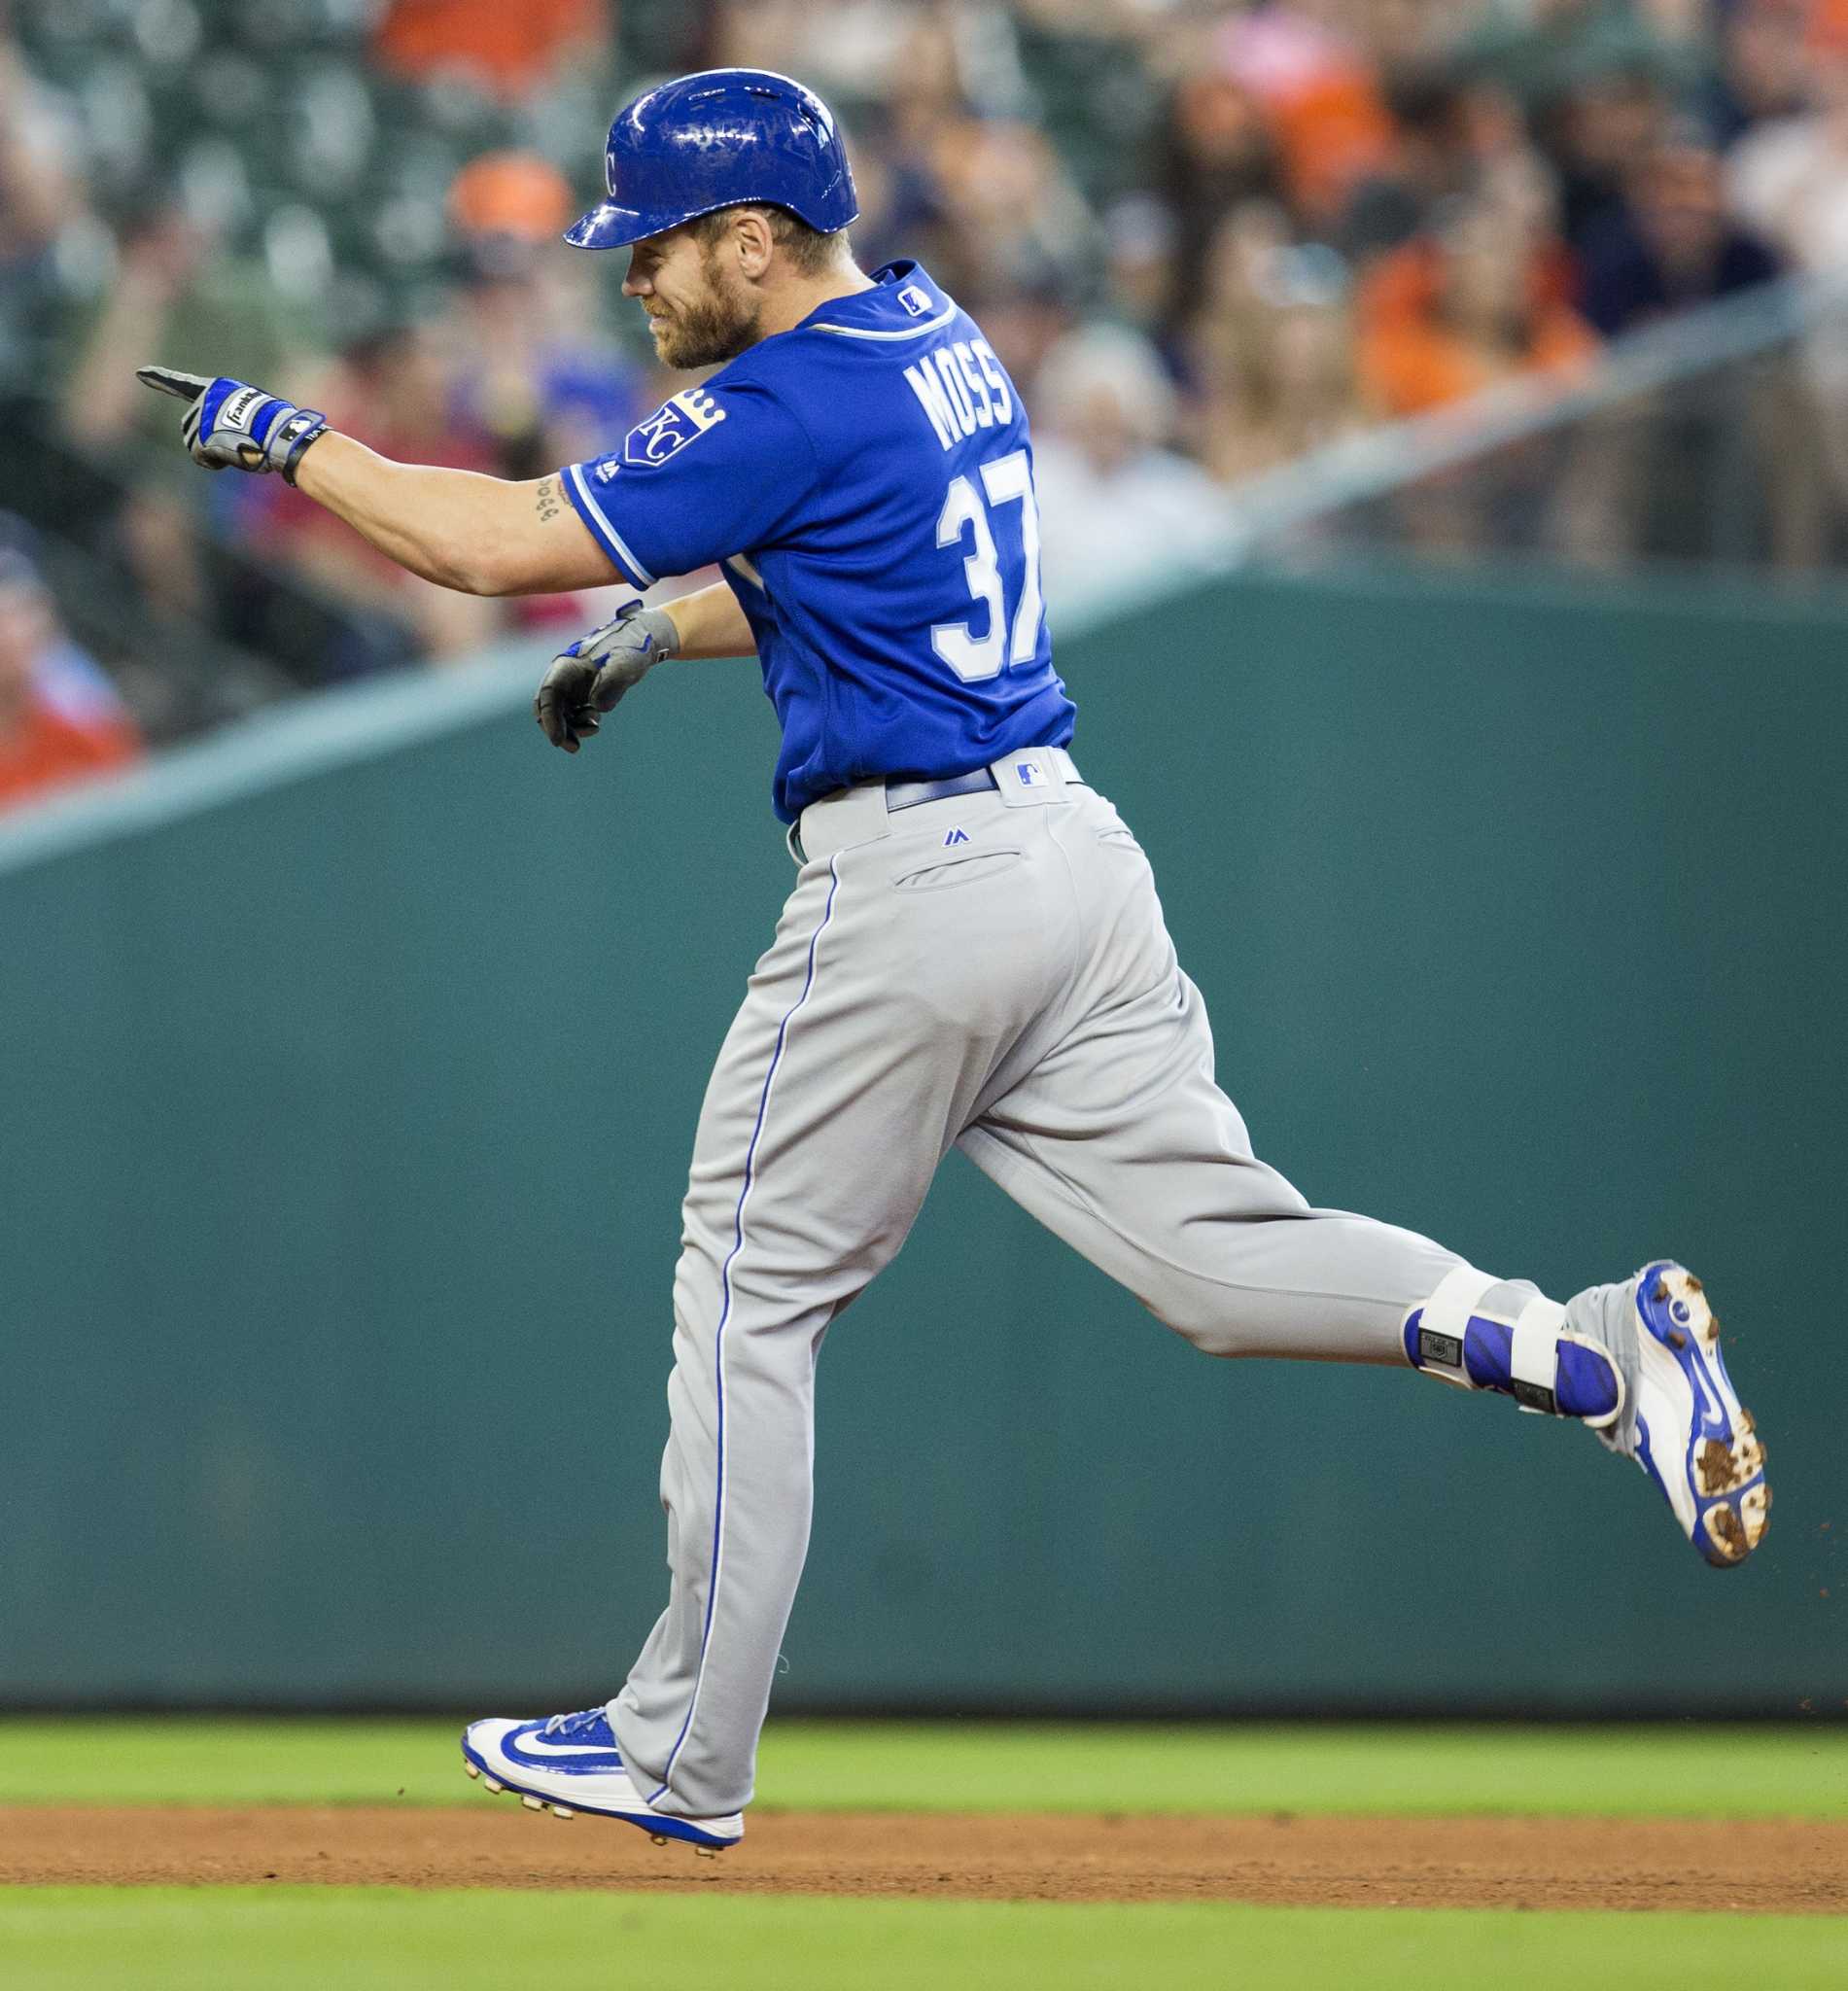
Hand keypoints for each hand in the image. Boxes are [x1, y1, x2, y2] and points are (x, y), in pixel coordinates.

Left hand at [136, 366, 327, 482]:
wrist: (281, 435)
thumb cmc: (276, 429)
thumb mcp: (253, 416)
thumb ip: (233, 421)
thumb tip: (240, 442)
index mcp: (219, 389)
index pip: (184, 384)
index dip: (160, 379)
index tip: (139, 373)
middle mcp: (205, 398)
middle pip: (191, 427)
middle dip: (206, 441)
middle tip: (234, 446)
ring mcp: (202, 416)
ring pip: (192, 443)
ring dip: (211, 453)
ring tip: (237, 450)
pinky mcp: (201, 435)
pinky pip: (199, 456)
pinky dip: (213, 462)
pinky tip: (230, 459)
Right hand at [534, 600, 678, 752]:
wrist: (640, 642)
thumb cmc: (630, 649)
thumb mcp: (624, 665)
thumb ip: (612, 684)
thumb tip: (597, 707)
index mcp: (566, 667)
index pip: (548, 696)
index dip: (550, 720)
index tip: (558, 741)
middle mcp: (564, 677)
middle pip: (549, 708)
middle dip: (558, 729)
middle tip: (574, 747)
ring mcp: (572, 686)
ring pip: (561, 714)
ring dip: (571, 728)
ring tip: (594, 728)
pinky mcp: (582, 693)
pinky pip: (573, 714)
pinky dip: (580, 723)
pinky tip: (595, 723)